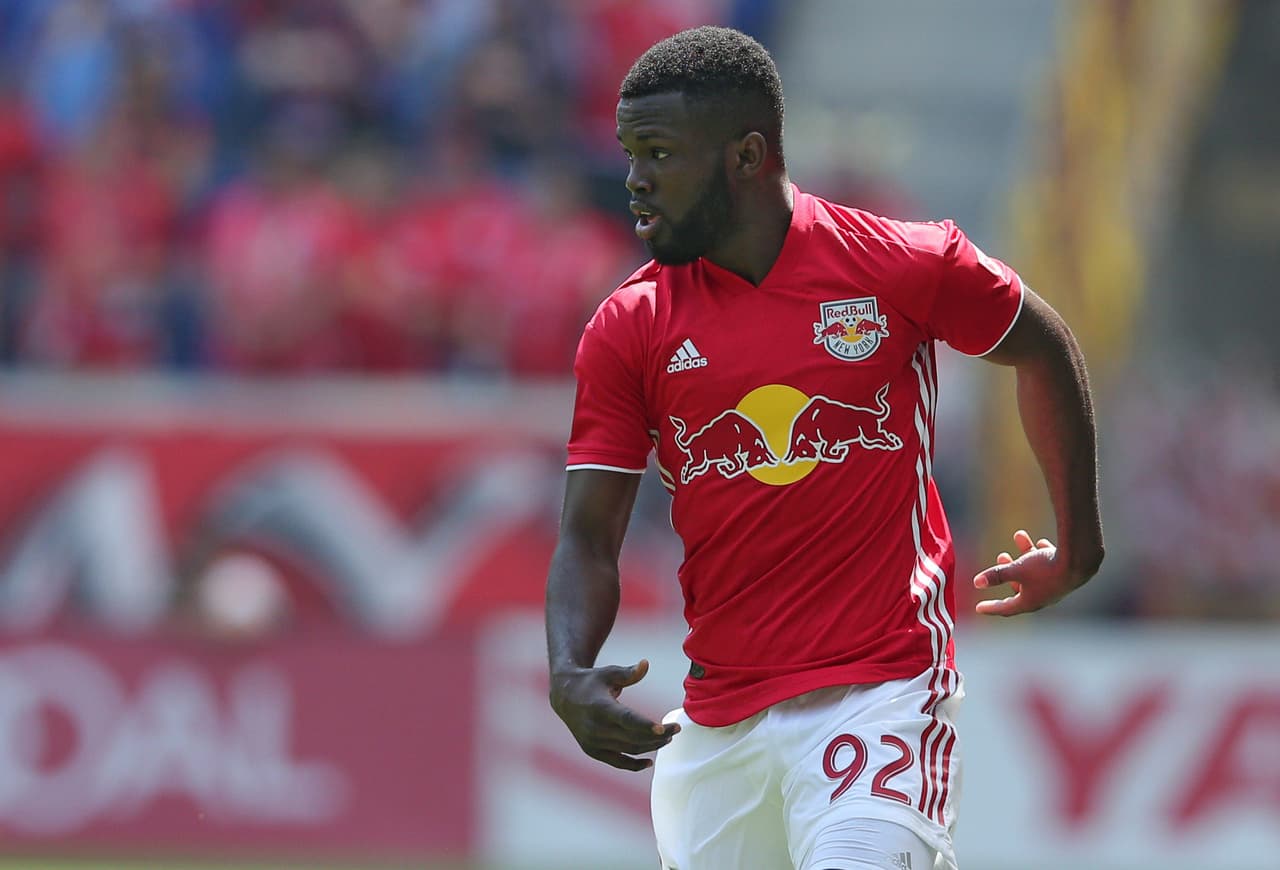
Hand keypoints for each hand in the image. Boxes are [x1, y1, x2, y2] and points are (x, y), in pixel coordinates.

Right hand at [549, 658, 679, 770]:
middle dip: (658, 735)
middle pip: (633, 737)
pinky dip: (634, 765)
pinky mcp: (593, 751)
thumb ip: (628, 673)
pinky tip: (650, 762)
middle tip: (676, 729)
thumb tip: (646, 664)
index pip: (626, 719)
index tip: (664, 728)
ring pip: (629, 749)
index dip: (645, 725)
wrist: (565, 697)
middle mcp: (595, 728)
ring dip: (651, 746)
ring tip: (667, 738)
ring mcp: (593, 742)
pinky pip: (617, 762)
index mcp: (600, 707)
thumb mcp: (608, 673)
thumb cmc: (592, 682)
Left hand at [972, 529, 1089, 615]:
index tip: (978, 608)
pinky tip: (1041, 542)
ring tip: (1018, 536)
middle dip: (1008, 572)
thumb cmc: (1046, 568)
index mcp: (1030, 602)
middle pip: (1020, 587)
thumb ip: (996, 575)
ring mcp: (1056, 587)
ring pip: (1035, 572)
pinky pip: (1050, 566)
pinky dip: (1042, 554)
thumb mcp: (1017, 569)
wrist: (1081, 560)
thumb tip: (976, 582)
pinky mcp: (1066, 576)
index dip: (991, 607)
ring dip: (1025, 555)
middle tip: (1001, 556)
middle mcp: (1044, 597)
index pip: (1006, 608)